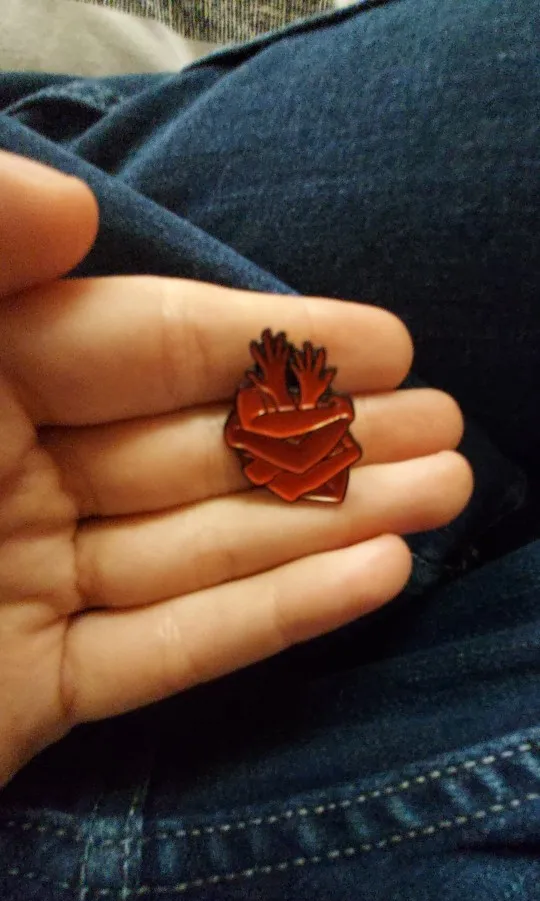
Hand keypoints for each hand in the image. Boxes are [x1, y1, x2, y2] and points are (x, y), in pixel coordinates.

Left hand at [0, 152, 472, 785]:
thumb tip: (77, 201)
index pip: (144, 341)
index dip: (268, 337)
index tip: (385, 338)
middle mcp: (7, 473)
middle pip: (196, 448)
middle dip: (328, 437)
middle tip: (446, 423)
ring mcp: (24, 588)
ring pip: (201, 550)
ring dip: (329, 525)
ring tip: (445, 493)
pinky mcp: (31, 695)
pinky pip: (166, 654)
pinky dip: (271, 620)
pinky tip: (376, 575)